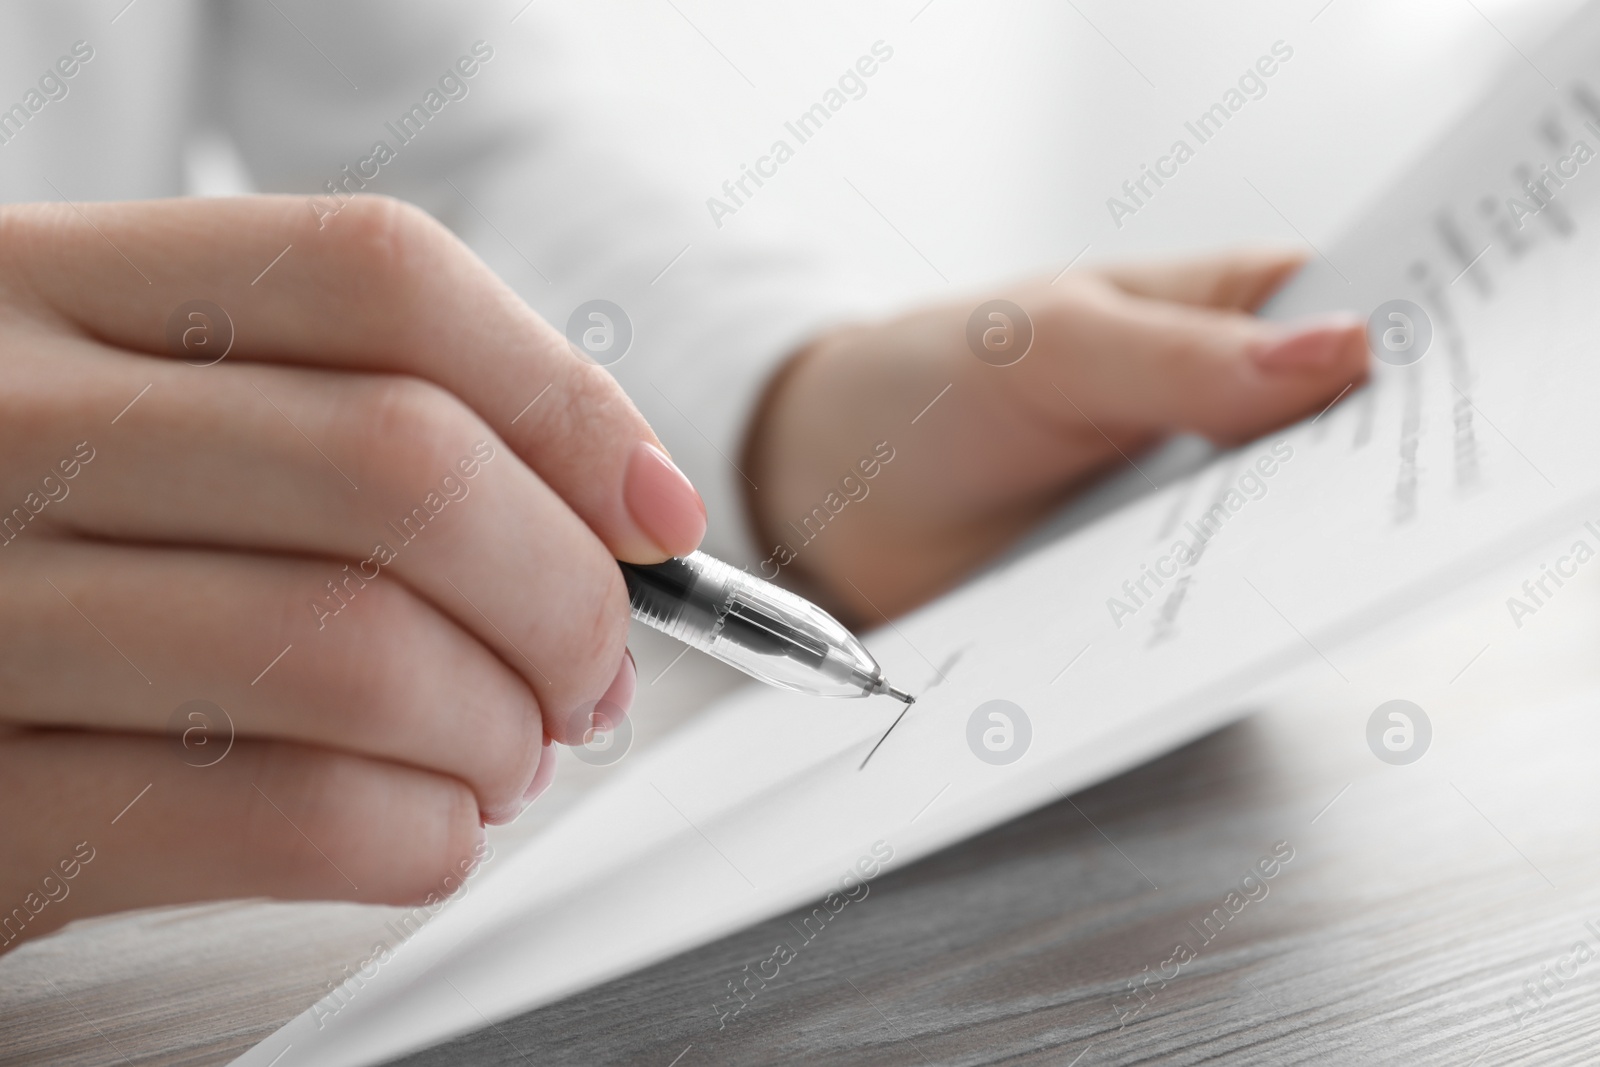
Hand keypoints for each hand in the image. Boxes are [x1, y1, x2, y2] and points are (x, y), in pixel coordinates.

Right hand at [0, 196, 705, 947]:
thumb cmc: (42, 531)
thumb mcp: (144, 406)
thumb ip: (349, 411)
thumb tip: (624, 510)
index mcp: (56, 287)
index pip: (381, 278)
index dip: (565, 401)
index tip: (654, 514)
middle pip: (403, 465)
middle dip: (566, 596)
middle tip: (589, 669)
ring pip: (360, 647)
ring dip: (501, 727)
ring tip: (507, 751)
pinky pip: (291, 814)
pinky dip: (423, 836)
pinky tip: (428, 826)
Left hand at [744, 250, 1366, 621]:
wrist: (834, 492)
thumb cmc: (934, 379)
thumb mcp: (1050, 345)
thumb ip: (1180, 356)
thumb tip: (1339, 354)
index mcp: (1231, 313)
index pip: (1364, 325)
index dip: (1406, 366)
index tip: (1438, 411)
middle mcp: (1231, 413)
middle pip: (1342, 451)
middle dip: (1361, 486)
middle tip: (1383, 521)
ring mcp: (1197, 508)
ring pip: (1286, 542)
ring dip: (1294, 567)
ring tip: (1312, 592)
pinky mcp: (1156, 590)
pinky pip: (1211, 613)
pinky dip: (1220, 628)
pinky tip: (1222, 647)